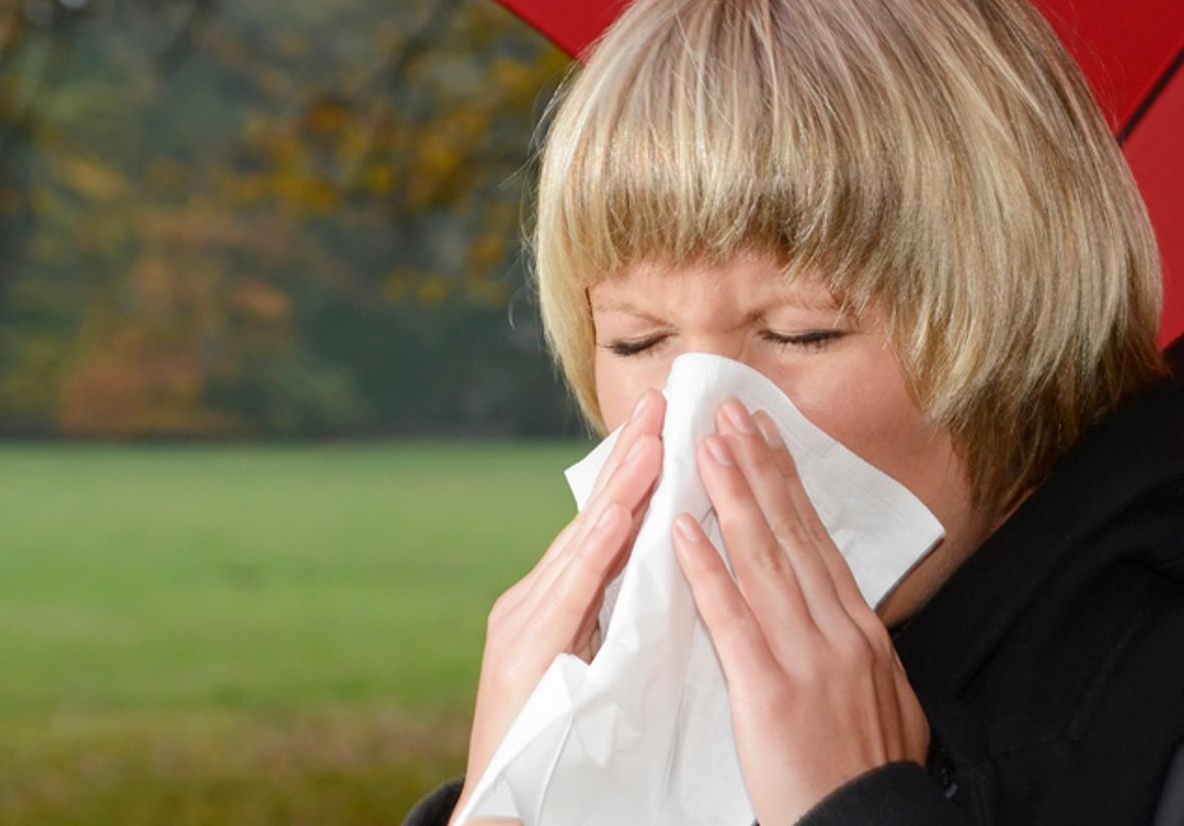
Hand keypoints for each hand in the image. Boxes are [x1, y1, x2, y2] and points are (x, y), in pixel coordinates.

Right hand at [450, 389, 665, 825]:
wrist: (507, 808)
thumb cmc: (556, 738)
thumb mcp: (596, 659)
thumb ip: (619, 609)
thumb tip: (669, 560)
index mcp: (562, 600)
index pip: (611, 524)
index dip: (642, 472)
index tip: (676, 419)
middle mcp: (538, 599)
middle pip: (596, 518)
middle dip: (631, 458)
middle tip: (665, 399)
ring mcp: (526, 623)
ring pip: (583, 545)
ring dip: (620, 489)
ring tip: (652, 439)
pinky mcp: (524, 655)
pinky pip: (568, 597)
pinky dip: (594, 552)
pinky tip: (618, 516)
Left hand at [673, 396, 930, 825]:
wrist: (868, 825)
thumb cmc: (869, 778)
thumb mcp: (883, 702)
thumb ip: (857, 655)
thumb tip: (846, 624)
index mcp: (861, 632)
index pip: (818, 542)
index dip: (789, 486)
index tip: (767, 438)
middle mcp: (838, 631)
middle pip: (793, 534)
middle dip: (759, 469)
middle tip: (731, 413)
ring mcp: (806, 657)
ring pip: (765, 559)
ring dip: (733, 496)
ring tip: (706, 446)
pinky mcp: (770, 690)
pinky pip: (733, 618)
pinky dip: (707, 568)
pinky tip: (685, 530)